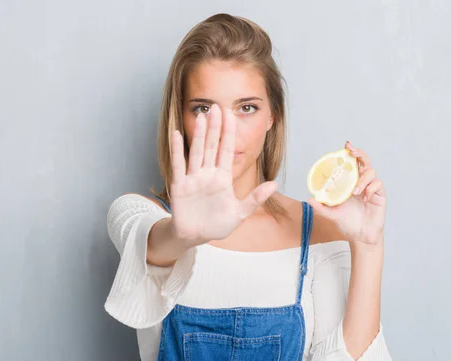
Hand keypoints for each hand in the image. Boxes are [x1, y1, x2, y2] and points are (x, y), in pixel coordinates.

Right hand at [170, 104, 276, 246]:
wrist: (194, 237)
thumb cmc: (216, 225)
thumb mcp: (239, 213)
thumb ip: (254, 198)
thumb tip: (274, 184)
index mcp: (223, 178)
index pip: (227, 150)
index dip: (229, 132)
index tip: (230, 114)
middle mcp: (208, 174)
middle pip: (212, 145)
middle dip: (215, 127)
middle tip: (216, 107)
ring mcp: (193, 178)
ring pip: (197, 151)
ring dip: (199, 134)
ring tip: (201, 115)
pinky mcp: (180, 185)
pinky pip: (178, 164)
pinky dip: (177, 149)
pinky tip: (177, 134)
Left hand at [307, 141, 386, 244]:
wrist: (360, 237)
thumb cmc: (347, 223)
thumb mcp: (331, 214)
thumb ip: (321, 207)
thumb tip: (309, 198)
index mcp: (349, 184)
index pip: (351, 165)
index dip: (350, 153)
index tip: (346, 145)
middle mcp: (361, 183)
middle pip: (364, 162)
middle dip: (359, 154)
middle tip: (352, 152)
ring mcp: (371, 189)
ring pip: (371, 172)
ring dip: (362, 179)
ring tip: (355, 192)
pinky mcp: (379, 196)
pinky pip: (377, 185)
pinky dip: (370, 188)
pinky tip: (364, 199)